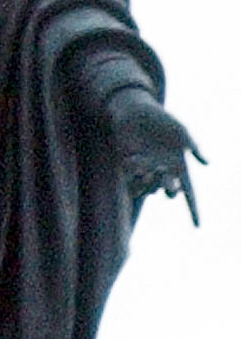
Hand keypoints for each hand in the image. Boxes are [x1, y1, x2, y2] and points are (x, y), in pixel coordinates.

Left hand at [105, 88, 203, 224]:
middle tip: (168, 182)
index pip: (189, 193)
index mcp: (180, 166)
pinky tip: (133, 158)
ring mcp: (147, 172)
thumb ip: (194, 148)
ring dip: (149, 180)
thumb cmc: (162, 120)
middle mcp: (164, 172)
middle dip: (169, 189)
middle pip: (170, 191)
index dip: (193, 210)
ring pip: (149, 189)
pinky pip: (133, 180)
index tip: (197, 227)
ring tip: (146, 163)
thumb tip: (207, 165)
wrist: (136, 112)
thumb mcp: (182, 132)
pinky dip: (135, 171)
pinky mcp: (130, 168)